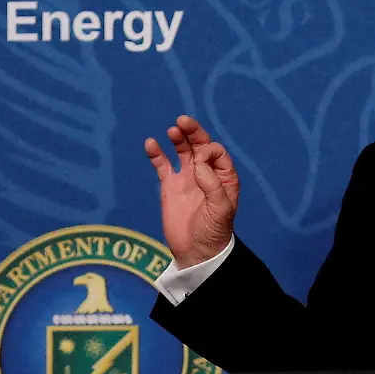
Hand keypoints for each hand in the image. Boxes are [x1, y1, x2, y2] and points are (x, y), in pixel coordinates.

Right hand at [145, 115, 239, 267]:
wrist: (196, 252)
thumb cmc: (214, 231)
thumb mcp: (221, 209)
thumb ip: (212, 184)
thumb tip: (198, 163)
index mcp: (223, 177)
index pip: (216, 152)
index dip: (208, 150)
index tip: (200, 161)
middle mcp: (206, 174)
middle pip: (200, 145)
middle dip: (193, 132)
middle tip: (183, 121)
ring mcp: (187, 178)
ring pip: (183, 151)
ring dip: (179, 138)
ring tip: (173, 130)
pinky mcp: (170, 186)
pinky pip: (162, 165)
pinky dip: (156, 153)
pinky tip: (150, 143)